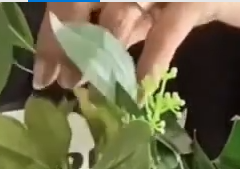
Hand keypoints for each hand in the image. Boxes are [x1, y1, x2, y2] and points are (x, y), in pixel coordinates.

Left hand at [35, 2, 239, 88]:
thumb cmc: (195, 3)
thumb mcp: (148, 16)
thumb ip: (117, 32)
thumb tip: (72, 69)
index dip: (54, 32)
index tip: (44, 72)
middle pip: (85, 0)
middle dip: (68, 44)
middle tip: (60, 83)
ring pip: (120, 14)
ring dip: (101, 55)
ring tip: (88, 87)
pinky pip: (167, 30)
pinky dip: (150, 60)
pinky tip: (136, 88)